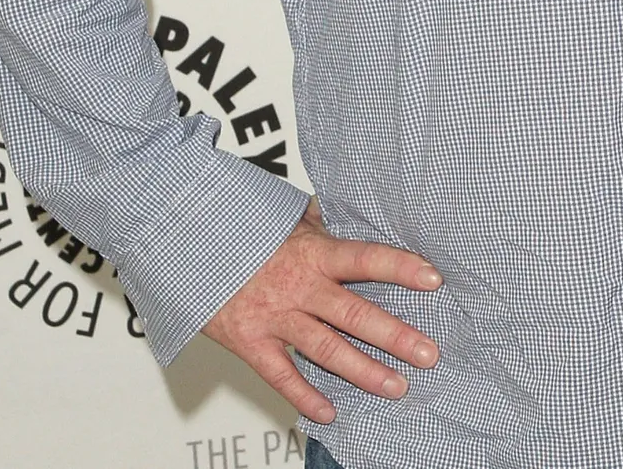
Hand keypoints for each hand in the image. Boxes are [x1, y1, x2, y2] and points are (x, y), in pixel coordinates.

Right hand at [202, 199, 442, 422]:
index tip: (433, 279)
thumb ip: (320, 222)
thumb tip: (347, 209)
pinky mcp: (250, 342)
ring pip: (326, 349)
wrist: (188, 243)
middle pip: (354, 314)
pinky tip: (330, 413)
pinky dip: (305, 396)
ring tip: (396, 386)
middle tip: (428, 353)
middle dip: (394, 335)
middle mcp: (299, 286)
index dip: (400, 268)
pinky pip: (281, 375)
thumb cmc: (245, 229)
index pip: (365, 259)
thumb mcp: (287, 218)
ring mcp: (275, 317)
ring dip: (363, 371)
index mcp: (313, 252)